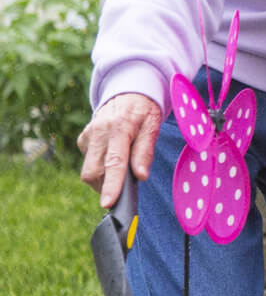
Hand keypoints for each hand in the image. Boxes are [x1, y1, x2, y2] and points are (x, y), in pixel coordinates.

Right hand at [78, 93, 163, 207]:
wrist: (128, 92)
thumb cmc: (144, 110)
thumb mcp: (153, 125)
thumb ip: (146, 151)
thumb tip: (141, 176)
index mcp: (119, 128)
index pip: (114, 162)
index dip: (111, 185)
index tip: (108, 203)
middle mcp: (98, 132)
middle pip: (93, 172)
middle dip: (106, 186)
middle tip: (123, 187)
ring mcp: (87, 136)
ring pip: (89, 171)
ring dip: (104, 178)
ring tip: (122, 167)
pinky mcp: (82, 139)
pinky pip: (89, 162)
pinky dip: (101, 167)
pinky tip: (112, 155)